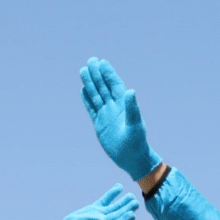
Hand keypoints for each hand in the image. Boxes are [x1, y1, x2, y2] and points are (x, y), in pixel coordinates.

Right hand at [44, 184, 138, 219]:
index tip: (132, 214)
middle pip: (118, 214)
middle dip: (127, 209)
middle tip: (136, 202)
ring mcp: (100, 215)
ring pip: (114, 207)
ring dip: (123, 202)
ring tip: (132, 196)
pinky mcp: (94, 209)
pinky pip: (105, 200)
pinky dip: (112, 194)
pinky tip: (119, 187)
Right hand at [80, 58, 160, 181]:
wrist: (131, 159)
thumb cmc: (137, 143)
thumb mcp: (135, 125)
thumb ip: (132, 108)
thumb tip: (130, 91)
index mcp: (124, 105)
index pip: (115, 85)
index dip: (109, 74)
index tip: (102, 62)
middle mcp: (114, 108)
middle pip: (104, 87)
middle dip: (97, 74)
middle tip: (91, 60)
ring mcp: (106, 115)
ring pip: (96, 95)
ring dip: (90, 83)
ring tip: (83, 70)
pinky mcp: (100, 124)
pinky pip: (92, 108)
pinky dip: (87, 99)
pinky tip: (82, 89)